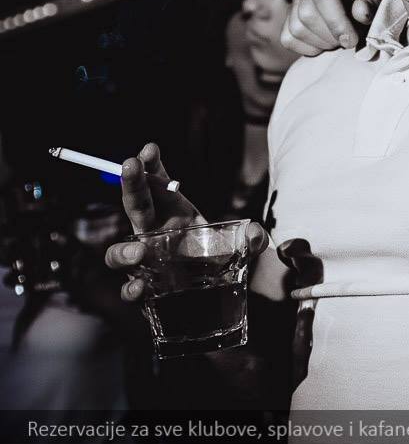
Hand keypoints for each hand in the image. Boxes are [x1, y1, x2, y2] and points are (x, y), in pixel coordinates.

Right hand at [104, 142, 266, 302]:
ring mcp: (146, 262)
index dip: (152, 166)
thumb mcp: (242, 246)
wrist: (217, 294)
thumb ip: (253, 238)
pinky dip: (131, 289)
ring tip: (140, 251)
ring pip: (118, 252)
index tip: (149, 149)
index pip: (159, 183)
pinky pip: (129, 288)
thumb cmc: (221, 260)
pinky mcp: (146, 289)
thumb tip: (254, 232)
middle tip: (129, 164)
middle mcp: (155, 233)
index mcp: (176, 213)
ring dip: (123, 249)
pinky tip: (141, 288)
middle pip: (136, 205)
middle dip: (131, 182)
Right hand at [280, 0, 384, 55]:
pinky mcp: (290, 12)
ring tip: (342, 39)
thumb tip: (359, 12)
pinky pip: (288, 38)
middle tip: (352, 40)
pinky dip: (308, 48)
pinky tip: (327, 43)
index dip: (336, 23)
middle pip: (307, 14)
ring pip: (297, 28)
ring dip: (322, 43)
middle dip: (331, 36)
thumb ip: (375, 2)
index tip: (352, 41)